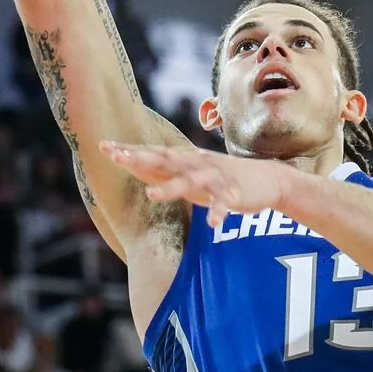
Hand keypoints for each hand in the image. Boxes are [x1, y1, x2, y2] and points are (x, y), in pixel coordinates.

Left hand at [104, 142, 294, 229]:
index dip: (129, 150)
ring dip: (171, 188)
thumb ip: (166, 171)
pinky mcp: (233, 192)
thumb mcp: (191, 172)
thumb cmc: (221, 177)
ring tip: (151, 195)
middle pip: (165, 160)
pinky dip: (218, 212)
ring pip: (190, 181)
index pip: (152, 152)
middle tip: (117, 159)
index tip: (105, 147)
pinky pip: (224, 203)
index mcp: (184, 160)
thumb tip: (136, 167)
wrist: (266, 177)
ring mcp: (215, 177)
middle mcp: (196, 164)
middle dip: (141, 159)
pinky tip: (212, 224)